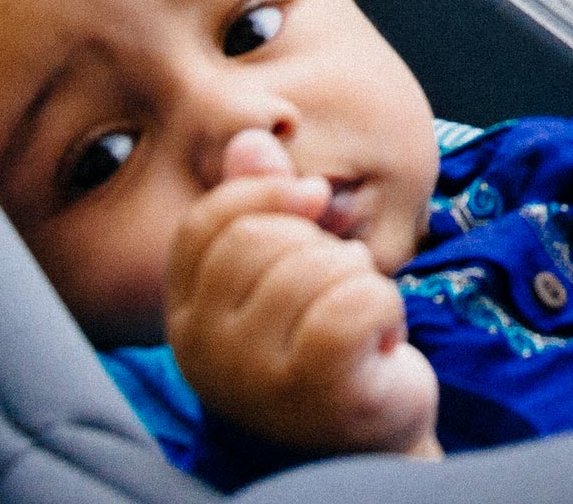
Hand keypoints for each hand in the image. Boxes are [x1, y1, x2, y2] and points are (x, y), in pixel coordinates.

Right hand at [167, 130, 439, 458]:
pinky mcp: (312, 391)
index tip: (315, 198)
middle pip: (262, 238)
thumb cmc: (330, 342)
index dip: (265, 192)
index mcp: (186, 314)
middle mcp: (203, 349)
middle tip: (341, 285)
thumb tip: (253, 138)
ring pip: (317, 267)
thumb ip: (268, 203)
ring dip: (361, 280)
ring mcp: (251, 376)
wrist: (375, 436)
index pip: (207, 223)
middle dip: (323, 244)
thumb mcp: (293, 264)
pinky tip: (380, 343)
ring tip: (359, 321)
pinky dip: (386, 310)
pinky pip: (356, 303)